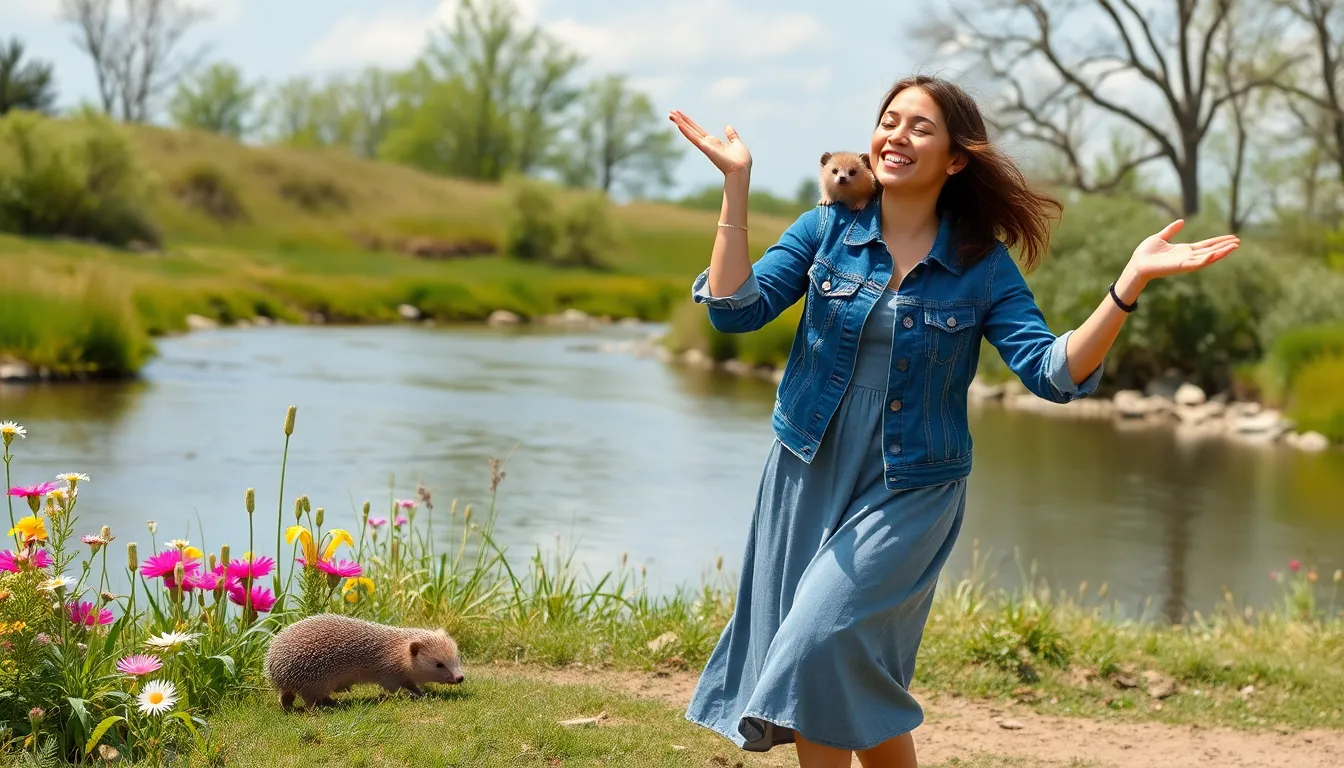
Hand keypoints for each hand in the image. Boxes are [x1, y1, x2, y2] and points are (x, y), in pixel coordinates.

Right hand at [668, 109, 751, 175]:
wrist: (741, 169)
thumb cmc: (741, 160)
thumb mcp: (736, 143)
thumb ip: (731, 135)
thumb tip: (728, 126)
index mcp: (713, 142)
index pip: (698, 130)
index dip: (689, 122)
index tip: (680, 115)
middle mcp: (706, 144)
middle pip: (691, 129)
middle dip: (681, 120)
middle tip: (670, 112)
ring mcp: (705, 146)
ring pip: (690, 132)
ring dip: (680, 123)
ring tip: (670, 115)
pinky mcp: (706, 148)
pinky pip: (694, 138)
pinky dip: (686, 132)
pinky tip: (679, 125)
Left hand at [1125, 219, 1239, 284]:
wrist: (1137, 264)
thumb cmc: (1146, 253)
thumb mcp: (1160, 237)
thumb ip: (1171, 230)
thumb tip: (1181, 221)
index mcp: (1184, 250)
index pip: (1206, 245)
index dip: (1218, 241)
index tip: (1231, 237)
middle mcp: (1187, 257)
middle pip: (1210, 251)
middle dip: (1224, 247)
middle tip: (1238, 242)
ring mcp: (1185, 262)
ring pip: (1207, 258)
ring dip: (1221, 253)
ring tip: (1234, 247)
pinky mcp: (1180, 267)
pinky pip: (1196, 264)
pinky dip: (1206, 260)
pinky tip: (1215, 255)